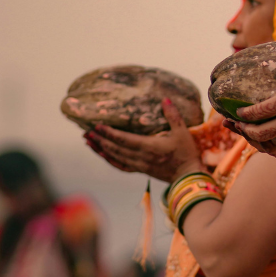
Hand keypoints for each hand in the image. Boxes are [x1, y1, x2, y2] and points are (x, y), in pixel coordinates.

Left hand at [85, 98, 204, 182]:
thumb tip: (165, 100)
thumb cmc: (186, 153)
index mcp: (148, 146)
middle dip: (100, 140)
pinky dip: (110, 160)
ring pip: (115, 157)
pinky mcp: (141, 170)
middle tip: (86, 131)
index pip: (123, 139)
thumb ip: (173, 115)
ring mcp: (139, 165)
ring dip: (101, 149)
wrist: (189, 176)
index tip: (97, 126)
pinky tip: (103, 155)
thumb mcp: (182, 132)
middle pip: (115, 148)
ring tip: (89, 141)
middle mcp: (140, 157)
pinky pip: (121, 166)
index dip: (109, 133)